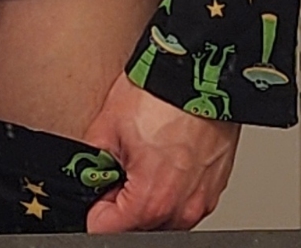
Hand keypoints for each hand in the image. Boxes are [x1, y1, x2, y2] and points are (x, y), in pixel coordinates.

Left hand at [83, 72, 240, 232]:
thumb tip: (85, 175)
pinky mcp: (214, 187)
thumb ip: (91, 161)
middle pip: (137, 226)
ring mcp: (200, 200)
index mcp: (150, 200)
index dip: (96, 207)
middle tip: (121, 165)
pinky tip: (167, 155)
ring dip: (149, 197)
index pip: (106, 229)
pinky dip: (172, 186)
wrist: (201, 71)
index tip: (99, 185)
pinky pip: (185, 201)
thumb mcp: (108, 124)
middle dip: (123, 203)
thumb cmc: (160, 93)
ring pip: (163, 216)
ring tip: (147, 157)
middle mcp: (180, 209)